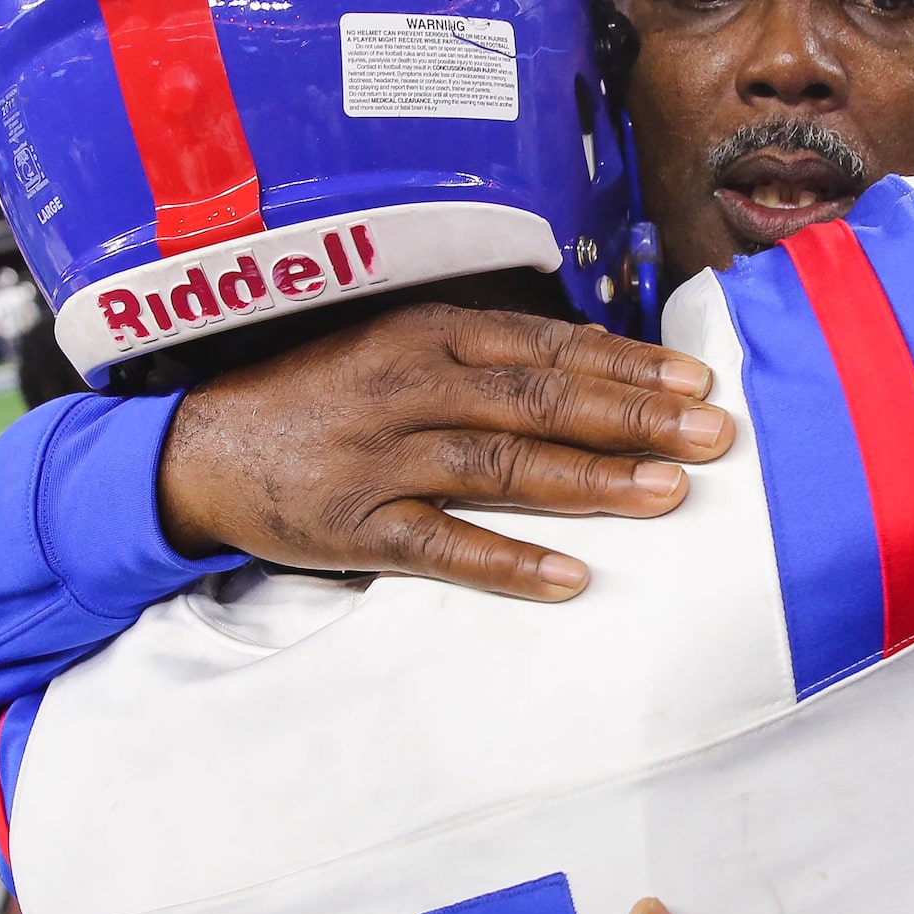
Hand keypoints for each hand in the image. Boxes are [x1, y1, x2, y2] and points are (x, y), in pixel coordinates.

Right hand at [156, 303, 732, 601]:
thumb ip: (477, 354)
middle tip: (713, 435)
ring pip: (504, 467)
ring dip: (591, 480)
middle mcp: (409, 387)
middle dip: (634, 418)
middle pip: (540, 400)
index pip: (544, 345)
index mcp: (424, 334)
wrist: (200, 446)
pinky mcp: (357, 527)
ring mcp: (383, 458)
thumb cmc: (316, 395)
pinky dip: (508, 564)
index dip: (624, 364)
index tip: (694, 382)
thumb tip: (589, 366)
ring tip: (666, 495)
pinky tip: (570, 579)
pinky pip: (444, 548)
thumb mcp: (391, 347)